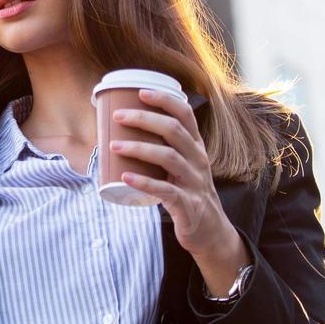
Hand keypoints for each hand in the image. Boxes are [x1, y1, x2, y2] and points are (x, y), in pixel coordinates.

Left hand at [111, 88, 248, 270]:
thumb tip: (121, 134)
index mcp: (196, 147)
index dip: (164, 100)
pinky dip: (144, 183)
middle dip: (144, 119)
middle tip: (118, 116)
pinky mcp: (188, 205)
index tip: (140, 92)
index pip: (185, 114)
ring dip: (139, 148)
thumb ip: (162, 150)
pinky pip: (166, 190)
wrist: (210, 232)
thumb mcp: (182, 167)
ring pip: (169, 157)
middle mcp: (198, 160)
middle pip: (174, 131)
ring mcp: (194, 182)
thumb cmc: (187, 193)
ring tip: (114, 146)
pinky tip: (125, 178)